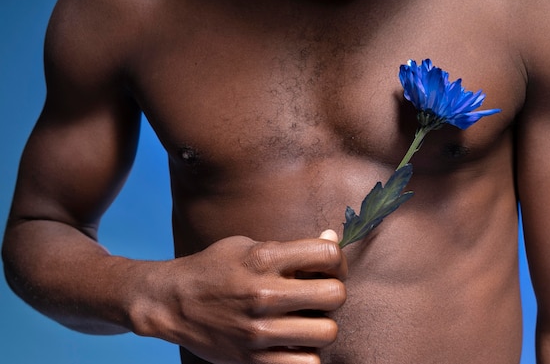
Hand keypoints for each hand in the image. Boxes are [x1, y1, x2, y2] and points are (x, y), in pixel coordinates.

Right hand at [134, 230, 346, 363]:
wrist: (171, 302)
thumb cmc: (213, 268)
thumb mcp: (247, 245)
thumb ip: (291, 247)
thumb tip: (331, 239)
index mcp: (263, 258)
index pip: (327, 253)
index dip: (336, 258)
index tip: (327, 265)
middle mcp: (263, 294)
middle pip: (335, 295)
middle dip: (333, 292)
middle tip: (319, 293)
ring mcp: (258, 331)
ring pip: (327, 333)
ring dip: (322, 325)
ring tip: (306, 319)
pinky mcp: (252, 360)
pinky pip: (306, 363)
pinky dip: (306, 353)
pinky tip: (293, 341)